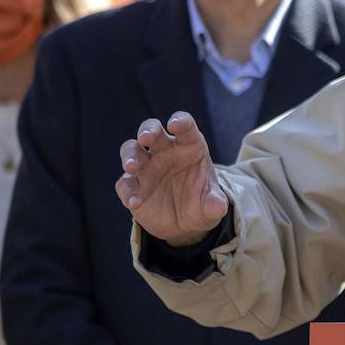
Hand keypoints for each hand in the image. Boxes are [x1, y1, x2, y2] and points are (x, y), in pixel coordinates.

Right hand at [114, 112, 228, 246]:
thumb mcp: (212, 205)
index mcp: (189, 145)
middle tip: (145, 137)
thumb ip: (215, 203)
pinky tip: (135, 202)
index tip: (175, 125)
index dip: (180, 122)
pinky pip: (125, 184)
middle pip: (153, 130)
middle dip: (148, 131)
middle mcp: (165, 151)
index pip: (185, 126)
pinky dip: (128, 192)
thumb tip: (219, 206)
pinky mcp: (133, 185)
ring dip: (130, 156)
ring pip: (131, 150)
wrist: (185, 222)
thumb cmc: (201, 202)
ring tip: (132, 167)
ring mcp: (147, 166)